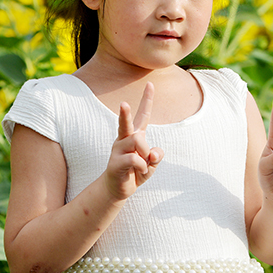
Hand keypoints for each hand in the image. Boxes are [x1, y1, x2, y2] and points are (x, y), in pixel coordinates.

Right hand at [102, 83, 163, 201]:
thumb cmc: (136, 171)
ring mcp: (118, 150)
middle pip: (126, 123)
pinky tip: (139, 171)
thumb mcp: (152, 164)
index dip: (147, 99)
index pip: (143, 115)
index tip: (150, 83)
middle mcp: (124, 139)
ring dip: (146, 154)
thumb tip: (154, 154)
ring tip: (143, 164)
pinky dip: (143, 166)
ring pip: (138, 142)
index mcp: (135, 135)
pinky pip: (136, 159)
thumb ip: (157, 156)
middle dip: (125, 114)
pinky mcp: (115, 163)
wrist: (118, 188)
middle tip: (123, 103)